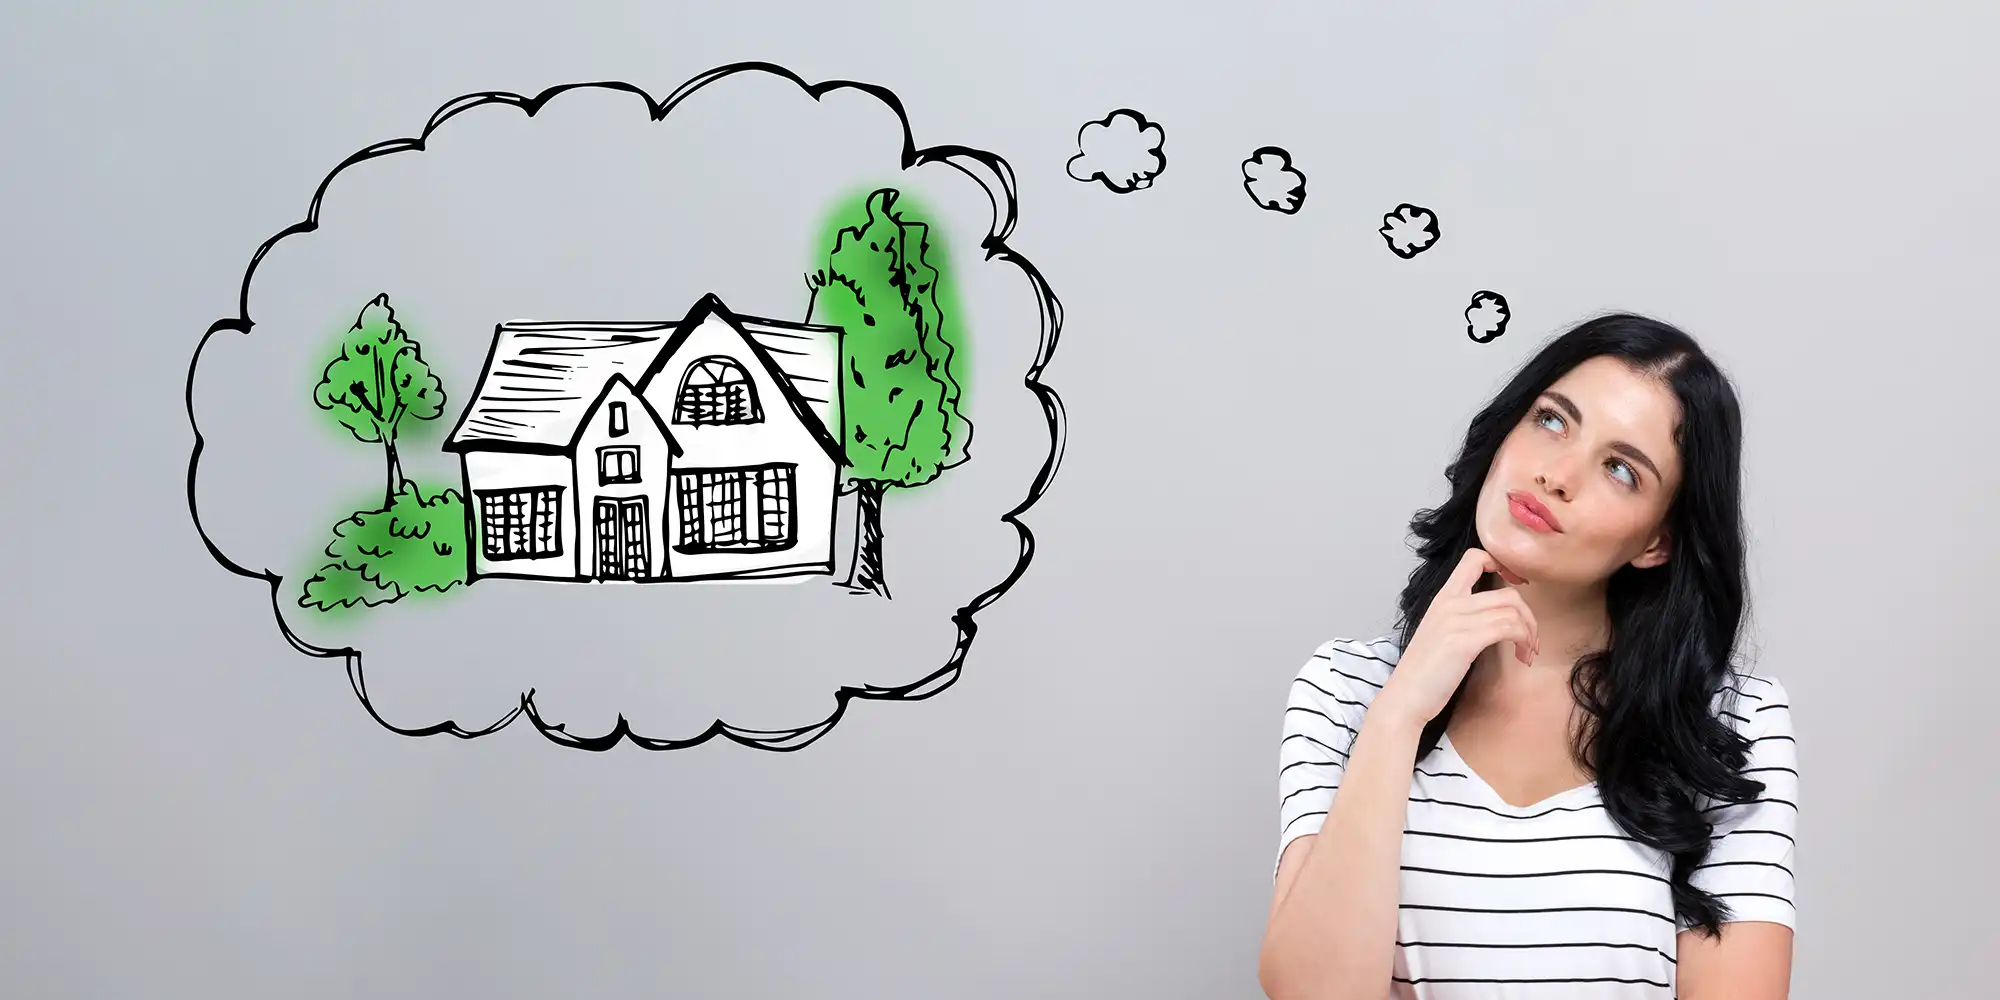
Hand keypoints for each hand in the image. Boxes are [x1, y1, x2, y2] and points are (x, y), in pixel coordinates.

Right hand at [1373, 548, 1538, 728]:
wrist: (1405, 697)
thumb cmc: (1425, 673)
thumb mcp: (1440, 633)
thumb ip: (1461, 618)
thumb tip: (1495, 618)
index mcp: (1443, 598)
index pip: (1474, 558)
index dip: (1503, 565)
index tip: (1517, 586)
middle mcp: (1449, 603)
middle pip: (1508, 593)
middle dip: (1529, 617)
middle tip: (1531, 640)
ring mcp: (1456, 621)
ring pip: (1512, 611)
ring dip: (1530, 633)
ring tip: (1527, 652)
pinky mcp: (1464, 641)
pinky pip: (1508, 628)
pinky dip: (1523, 641)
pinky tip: (1521, 657)